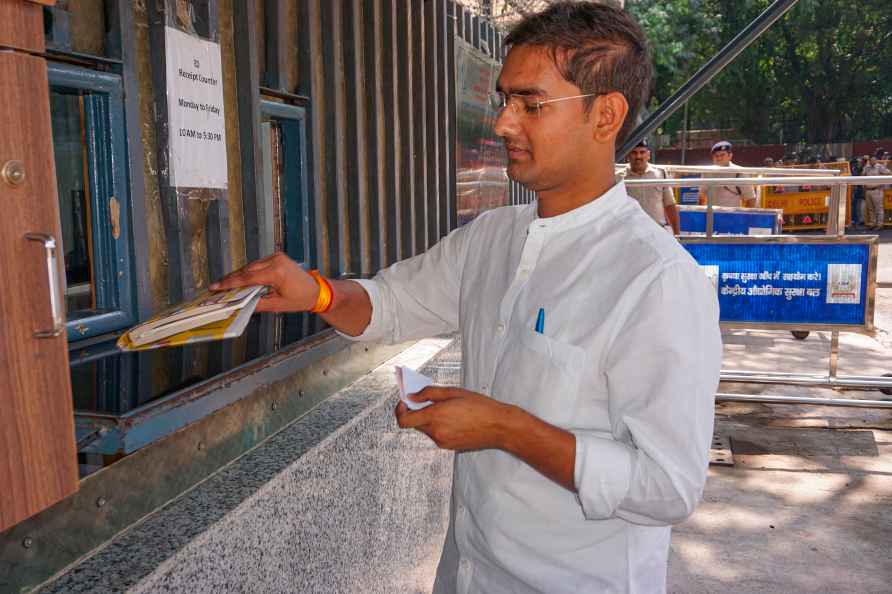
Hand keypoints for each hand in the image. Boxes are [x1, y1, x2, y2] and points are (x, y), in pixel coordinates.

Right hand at [209, 252, 318, 312]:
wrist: (316, 290)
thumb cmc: (300, 299)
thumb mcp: (276, 305)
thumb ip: (256, 303)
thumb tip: (238, 304)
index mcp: (276, 273)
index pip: (247, 278)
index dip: (229, 284)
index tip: (216, 287)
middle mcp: (275, 261)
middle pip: (246, 270)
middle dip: (231, 279)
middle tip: (216, 287)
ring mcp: (277, 256)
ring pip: (251, 266)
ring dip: (239, 275)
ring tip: (225, 285)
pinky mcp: (277, 256)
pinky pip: (258, 264)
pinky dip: (249, 272)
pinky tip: (240, 279)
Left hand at [395, 386, 514, 451]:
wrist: (500, 427)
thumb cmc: (480, 407)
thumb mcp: (453, 392)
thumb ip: (428, 394)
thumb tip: (412, 397)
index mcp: (435, 417)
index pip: (404, 420)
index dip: (400, 410)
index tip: (404, 402)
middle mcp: (436, 433)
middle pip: (415, 423)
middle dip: (417, 411)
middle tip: (427, 399)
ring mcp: (442, 442)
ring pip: (426, 429)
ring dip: (429, 418)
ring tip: (447, 408)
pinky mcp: (449, 447)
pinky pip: (437, 434)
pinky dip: (439, 425)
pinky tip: (454, 418)